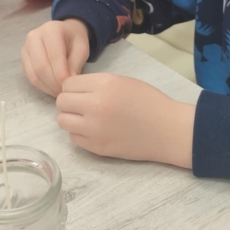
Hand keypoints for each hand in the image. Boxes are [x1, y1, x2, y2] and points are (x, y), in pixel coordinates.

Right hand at [22, 19, 90, 96]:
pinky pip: (30, 77)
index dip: (62, 75)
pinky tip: (52, 88)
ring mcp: (26, 48)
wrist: (64, 32)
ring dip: (48, 87)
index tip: (70, 86)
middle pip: (41, 67)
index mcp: (50, 30)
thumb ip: (76, 63)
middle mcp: (34, 37)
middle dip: (54, 84)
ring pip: (34, 74)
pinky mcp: (23, 58)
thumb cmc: (74, 39)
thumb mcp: (82, 48)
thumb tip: (68, 82)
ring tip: (60, 92)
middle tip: (65, 92)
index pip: (54, 57)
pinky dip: (42, 86)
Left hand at [56, 73, 194, 166]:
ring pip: (63, 121)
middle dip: (69, 102)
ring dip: (71, 118)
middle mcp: (94, 106)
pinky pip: (74, 138)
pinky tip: (93, 131)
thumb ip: (96, 83)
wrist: (167, 130)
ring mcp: (94, 129)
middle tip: (81, 105)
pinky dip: (79, 134)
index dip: (73, 87)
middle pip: (61, 102)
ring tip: (85, 118)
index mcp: (103, 85)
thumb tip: (74, 89)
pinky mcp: (97, 148)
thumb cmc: (149, 101)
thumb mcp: (122, 81)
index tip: (82, 91)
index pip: (68, 84)